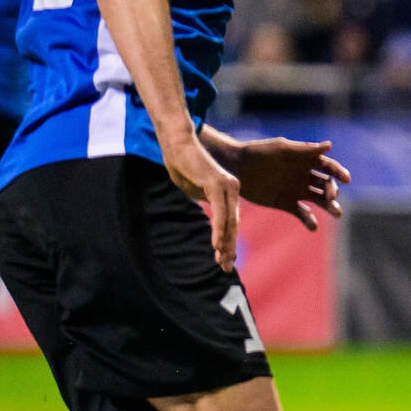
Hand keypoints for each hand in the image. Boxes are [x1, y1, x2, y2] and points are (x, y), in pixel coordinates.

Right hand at [164, 132, 242, 270]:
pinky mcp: (217, 184)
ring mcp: (227, 186)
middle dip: (229, 247)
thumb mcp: (195, 188)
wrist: (177, 143)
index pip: (231, 221)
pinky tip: (217, 246)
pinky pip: (221, 213)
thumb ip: (204, 201)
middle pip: (233, 224)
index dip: (228, 240)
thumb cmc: (183, 164)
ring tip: (222, 261)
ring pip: (229, 221)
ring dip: (225, 243)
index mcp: (228, 191)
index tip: (224, 259)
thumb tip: (207, 213)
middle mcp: (232, 189)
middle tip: (225, 267)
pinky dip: (219, 230)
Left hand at [229, 137, 351, 229]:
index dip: (339, 172)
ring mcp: (297, 191)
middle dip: (333, 191)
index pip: (328, 167)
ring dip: (330, 207)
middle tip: (331, 197)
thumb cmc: (259, 153)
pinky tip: (313, 226)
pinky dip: (310, 220)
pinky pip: (303, 214)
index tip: (346, 179)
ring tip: (337, 213)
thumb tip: (329, 145)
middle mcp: (305, 176)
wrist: (236, 167)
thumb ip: (305, 149)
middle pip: (327, 185)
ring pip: (320, 200)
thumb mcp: (281, 149)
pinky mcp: (287, 204)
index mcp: (306, 161)